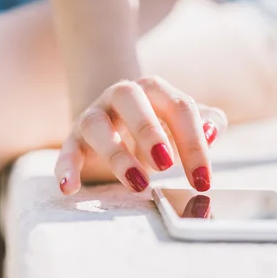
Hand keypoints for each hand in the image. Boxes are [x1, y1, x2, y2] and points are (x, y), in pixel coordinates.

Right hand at [55, 76, 227, 193]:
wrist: (118, 120)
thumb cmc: (161, 124)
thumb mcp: (186, 122)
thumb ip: (208, 122)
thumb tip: (211, 133)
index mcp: (155, 89)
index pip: (179, 108)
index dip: (194, 144)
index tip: (202, 180)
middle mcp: (122, 96)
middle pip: (131, 100)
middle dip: (149, 131)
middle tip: (166, 165)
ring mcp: (95, 116)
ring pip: (97, 125)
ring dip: (116, 154)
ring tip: (138, 182)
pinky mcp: (74, 139)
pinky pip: (66, 150)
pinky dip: (65, 168)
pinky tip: (70, 188)